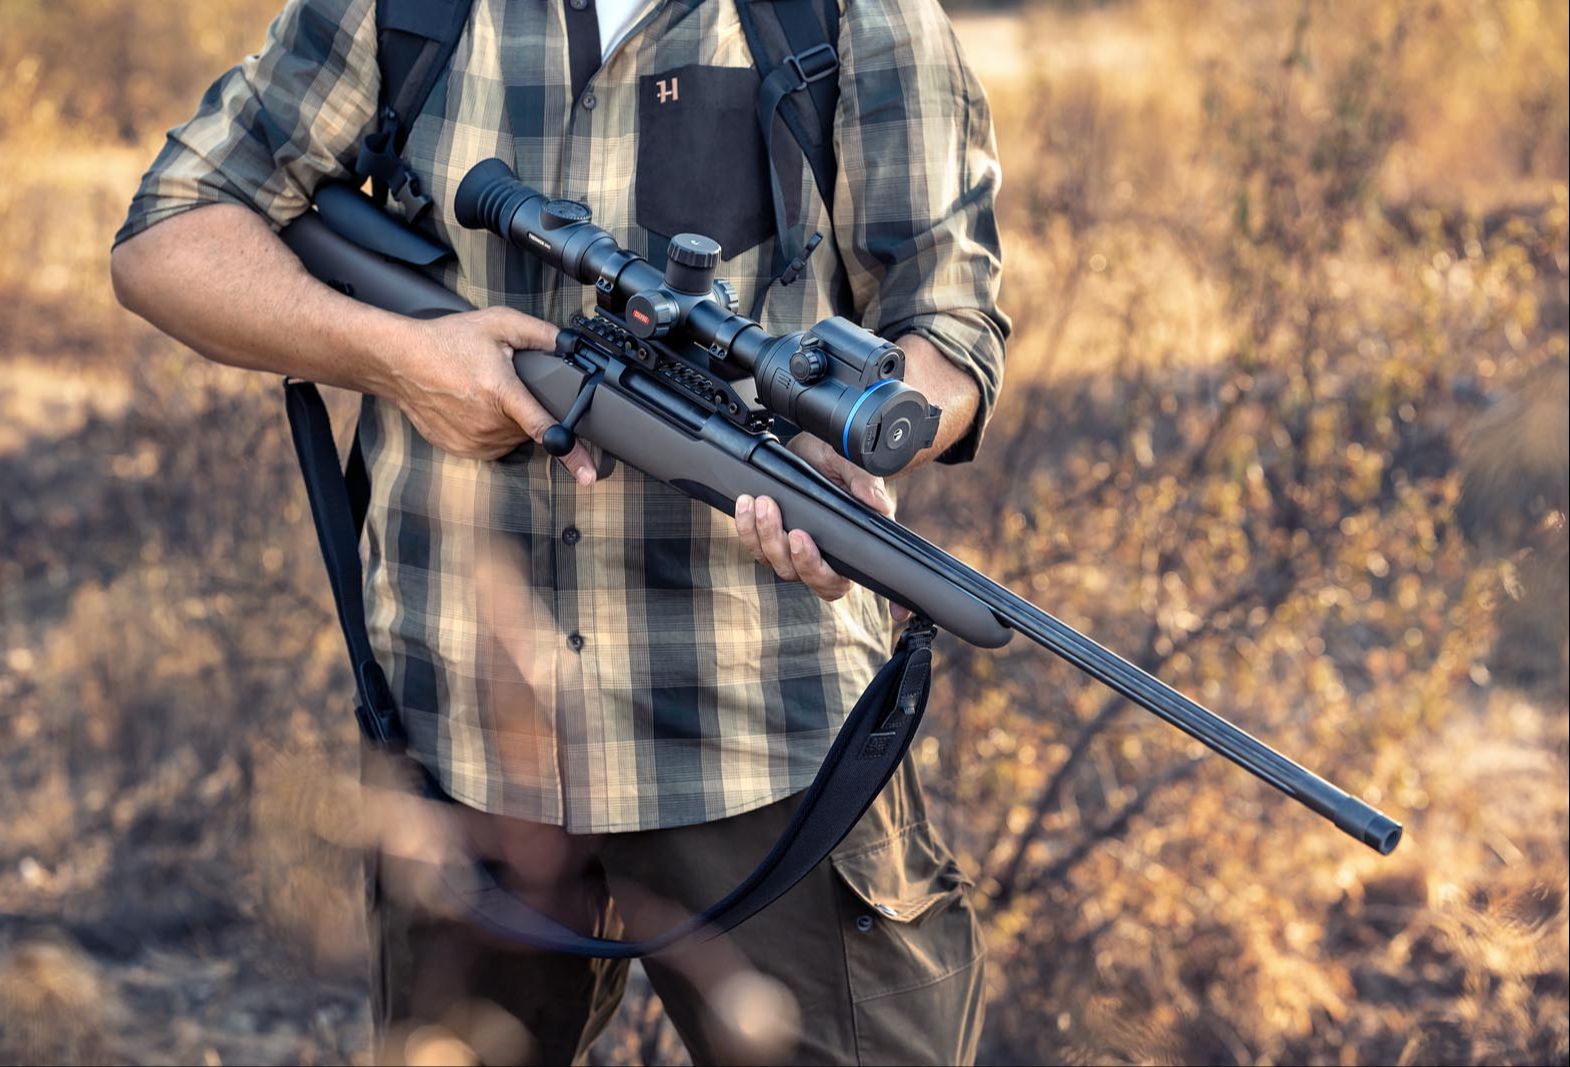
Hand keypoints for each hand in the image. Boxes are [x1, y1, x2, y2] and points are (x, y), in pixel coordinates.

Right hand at [381, 307, 596, 483]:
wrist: (400, 361)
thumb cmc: (447, 341)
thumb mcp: (497, 323)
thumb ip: (539, 333)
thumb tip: (570, 344)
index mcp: (501, 393)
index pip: (544, 428)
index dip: (571, 452)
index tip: (588, 474)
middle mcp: (488, 423)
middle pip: (530, 427)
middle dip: (524, 407)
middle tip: (499, 382)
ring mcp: (473, 440)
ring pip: (512, 438)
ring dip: (507, 420)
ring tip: (482, 392)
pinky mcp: (461, 449)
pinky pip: (492, 445)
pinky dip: (490, 429)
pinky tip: (472, 406)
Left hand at [734, 435, 908, 618]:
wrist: (807, 446)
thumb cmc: (837, 460)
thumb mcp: (852, 464)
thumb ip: (866, 485)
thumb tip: (879, 506)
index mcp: (853, 546)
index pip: (872, 577)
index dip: (890, 601)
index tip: (898, 613)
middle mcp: (825, 556)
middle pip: (813, 579)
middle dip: (801, 560)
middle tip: (796, 530)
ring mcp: (794, 552)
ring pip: (779, 564)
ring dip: (768, 537)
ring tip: (764, 503)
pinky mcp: (770, 540)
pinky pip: (755, 547)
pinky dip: (747, 528)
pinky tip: (747, 503)